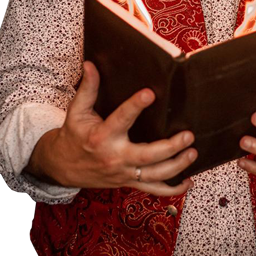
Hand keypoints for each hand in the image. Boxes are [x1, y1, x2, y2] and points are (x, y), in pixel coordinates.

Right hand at [26, 61, 196, 195]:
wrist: (62, 167)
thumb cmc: (73, 135)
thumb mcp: (77, 111)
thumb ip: (87, 88)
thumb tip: (90, 64)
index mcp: (102, 136)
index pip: (121, 119)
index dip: (135, 106)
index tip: (150, 93)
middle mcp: (115, 157)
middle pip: (146, 156)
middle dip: (170, 147)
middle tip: (188, 135)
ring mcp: (123, 173)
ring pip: (154, 175)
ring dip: (176, 166)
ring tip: (193, 152)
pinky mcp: (127, 182)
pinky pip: (153, 190)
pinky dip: (172, 189)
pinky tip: (188, 181)